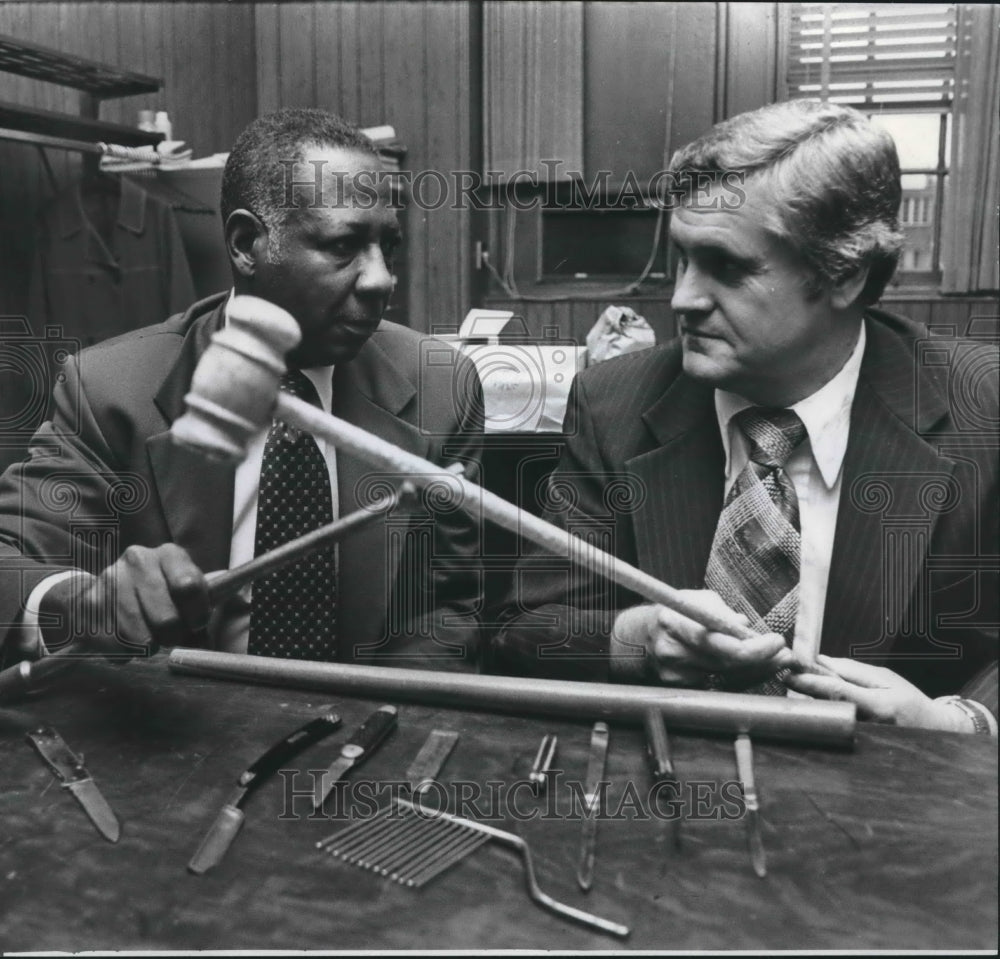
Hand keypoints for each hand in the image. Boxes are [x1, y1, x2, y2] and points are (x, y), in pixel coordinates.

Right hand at [41, 544, 209, 657]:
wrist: (111, 585)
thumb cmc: (161, 591)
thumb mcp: (183, 590)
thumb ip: (198, 607)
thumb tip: (202, 641)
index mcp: (169, 554)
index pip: (188, 587)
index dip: (197, 614)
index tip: (196, 624)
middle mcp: (139, 560)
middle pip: (166, 618)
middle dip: (173, 635)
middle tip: (170, 635)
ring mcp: (111, 578)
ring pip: (140, 637)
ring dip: (148, 646)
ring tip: (148, 638)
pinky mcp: (90, 602)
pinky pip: (114, 645)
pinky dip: (124, 652)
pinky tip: (126, 642)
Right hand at [610, 591, 791, 686]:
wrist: (640, 636)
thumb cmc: (674, 613)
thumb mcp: (696, 600)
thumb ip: (722, 613)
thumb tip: (746, 628)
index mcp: (674, 622)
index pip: (718, 642)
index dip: (751, 647)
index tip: (776, 641)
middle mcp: (672, 651)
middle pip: (726, 665)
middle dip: (762, 660)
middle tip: (785, 654)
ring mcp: (674, 674)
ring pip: (726, 679)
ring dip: (757, 671)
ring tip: (778, 661)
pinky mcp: (679, 688)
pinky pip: (718, 687)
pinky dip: (740, 679)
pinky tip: (755, 671)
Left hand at [785, 655, 975, 731]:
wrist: (933, 732)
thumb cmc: (909, 701)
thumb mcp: (886, 678)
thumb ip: (853, 671)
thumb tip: (821, 662)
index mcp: (878, 707)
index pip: (837, 693)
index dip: (810, 683)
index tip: (789, 674)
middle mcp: (868, 726)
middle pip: (826, 706)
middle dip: (804, 692)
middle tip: (786, 675)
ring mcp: (861, 738)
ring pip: (827, 716)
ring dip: (810, 701)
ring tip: (796, 684)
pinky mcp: (855, 745)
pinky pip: (832, 725)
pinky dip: (821, 712)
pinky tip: (812, 702)